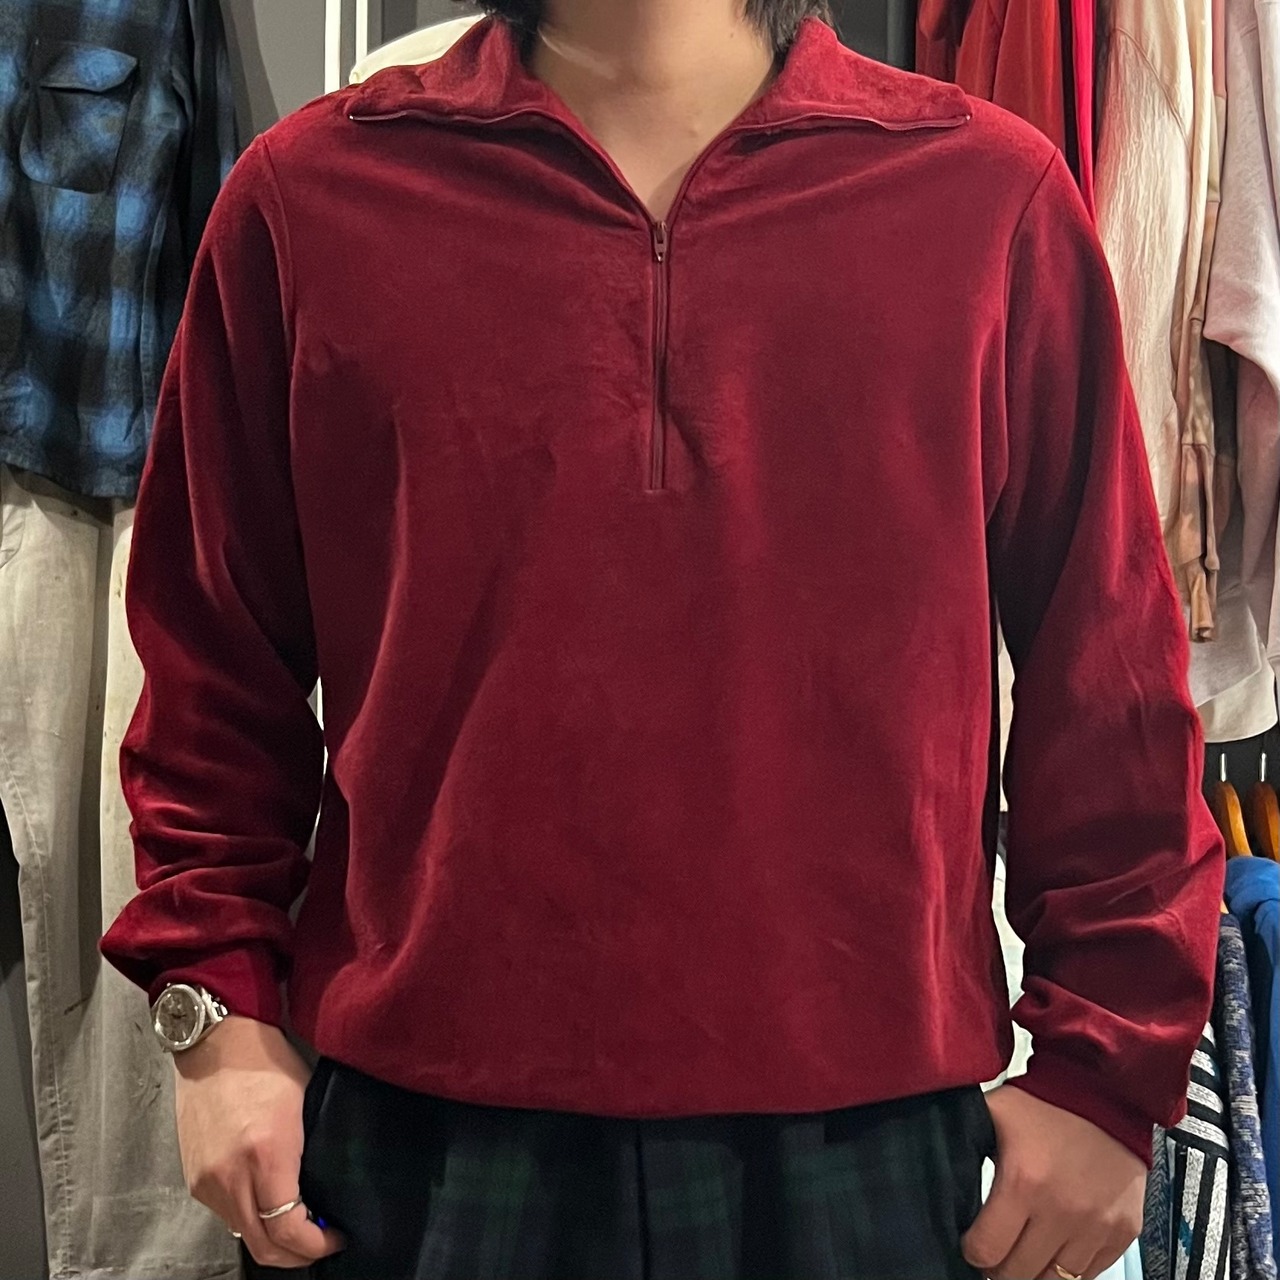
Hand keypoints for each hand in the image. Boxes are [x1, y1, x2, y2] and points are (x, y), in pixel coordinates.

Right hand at [173, 1015, 345, 1268]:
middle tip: (321, 1244)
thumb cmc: (266, 1062)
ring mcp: (207, 1181)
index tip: (337, 1238)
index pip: (288, 1230)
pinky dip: (250, 1219)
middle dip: (296, 1256)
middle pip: (262, 1247)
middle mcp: (230, 1176)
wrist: (214, 1042)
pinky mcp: (193, 1178)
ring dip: (271, 1240)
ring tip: (300, 1225)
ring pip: (242, 1234)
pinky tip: (270, 1204)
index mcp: (266, 1154)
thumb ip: (308, 1152)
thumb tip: (325, 1188)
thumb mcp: (304, 1104)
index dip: (317, 1246)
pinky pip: (225, 1214)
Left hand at [961, 1085, 1144, 1279]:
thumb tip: (938, 1174)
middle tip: (996, 1251)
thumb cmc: (1043, 1105)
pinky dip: (1070, 1268)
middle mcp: (1063, 1211)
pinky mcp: (1124, 1232)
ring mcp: (1097, 1226)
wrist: (1105, 1094)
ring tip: (1024, 1254)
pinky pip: (1091, 1274)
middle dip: (1000, 1267)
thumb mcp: (993, 1116)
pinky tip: (1055, 1249)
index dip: (973, 1251)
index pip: (987, 1250)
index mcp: (1023, 1182)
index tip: (972, 1244)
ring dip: (1035, 1271)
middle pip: (1019, 1273)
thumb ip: (965, 1146)